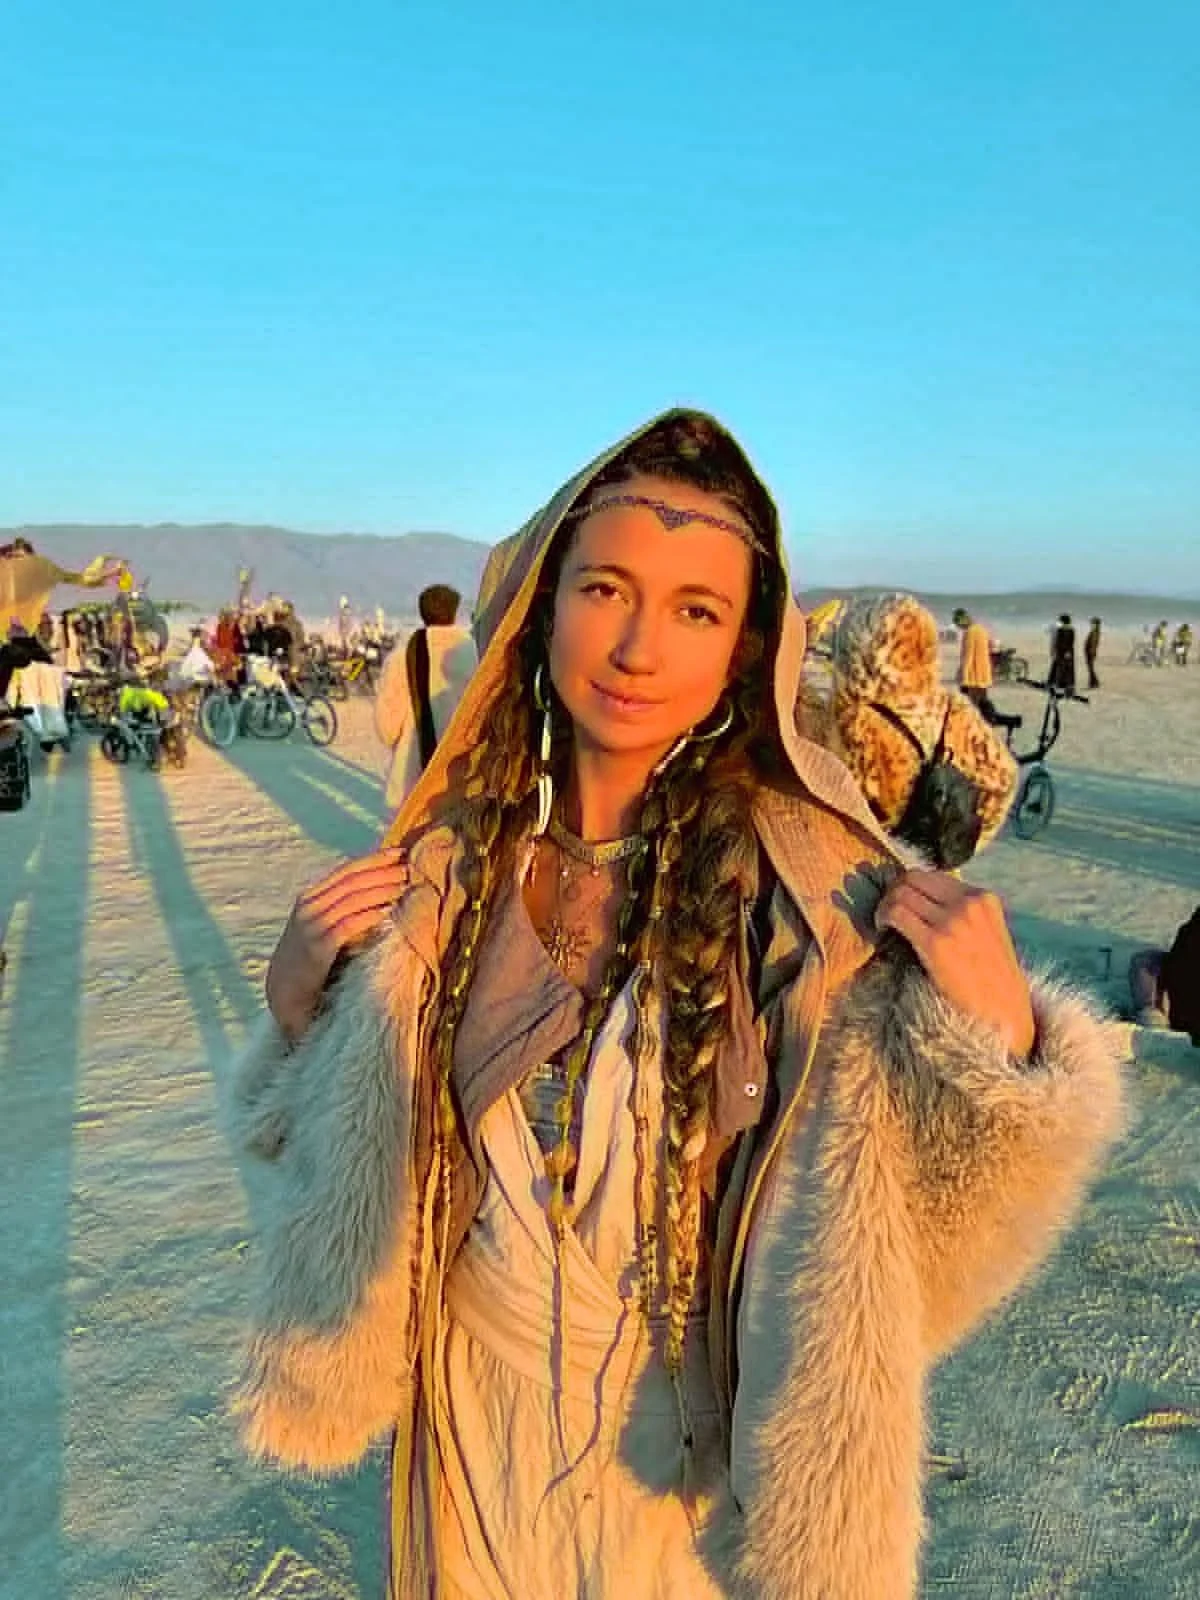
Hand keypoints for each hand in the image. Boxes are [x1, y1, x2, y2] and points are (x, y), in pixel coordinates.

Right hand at [265, 848, 409, 1042]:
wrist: (283, 991)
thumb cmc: (309, 957)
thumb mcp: (320, 924)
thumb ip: (340, 907)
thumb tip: (377, 888)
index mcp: (310, 897)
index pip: (346, 870)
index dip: (374, 859)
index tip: (399, 853)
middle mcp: (309, 906)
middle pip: (351, 881)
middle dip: (381, 871)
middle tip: (407, 868)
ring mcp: (311, 926)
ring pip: (352, 899)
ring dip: (380, 890)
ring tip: (403, 886)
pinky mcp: (318, 947)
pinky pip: (348, 925)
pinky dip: (368, 915)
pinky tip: (386, 912)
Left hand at [875, 870, 1035, 1057]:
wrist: (1005, 1013)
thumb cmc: (992, 979)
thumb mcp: (988, 933)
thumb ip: (963, 912)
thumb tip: (923, 900)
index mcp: (984, 898)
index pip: (933, 875)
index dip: (910, 886)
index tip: (901, 902)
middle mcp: (969, 903)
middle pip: (912, 878)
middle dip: (894, 891)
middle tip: (887, 911)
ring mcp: (953, 921)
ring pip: (900, 893)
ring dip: (885, 905)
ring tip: (884, 923)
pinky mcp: (936, 942)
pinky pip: (896, 913)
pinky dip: (882, 917)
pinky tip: (882, 930)